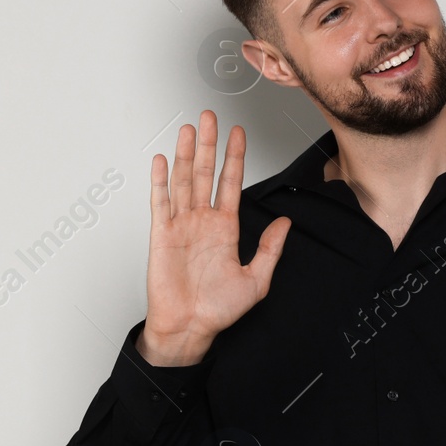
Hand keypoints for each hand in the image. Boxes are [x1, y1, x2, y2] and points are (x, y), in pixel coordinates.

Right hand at [137, 110, 290, 366]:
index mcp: (225, 229)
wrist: (190, 328)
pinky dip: (160, 181)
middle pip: (205, 173)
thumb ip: (270, 249)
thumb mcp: (256, 280)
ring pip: (183, 181)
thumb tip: (285, 223)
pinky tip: (161, 161)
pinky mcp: (162, 235)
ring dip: (186, 154)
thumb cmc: (218, 310)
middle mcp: (203, 222)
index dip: (235, 157)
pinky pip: (160, 203)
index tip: (238, 134)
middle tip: (210, 117)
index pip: (230, 183)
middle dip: (209, 144)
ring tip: (189, 129)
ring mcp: (181, 226)